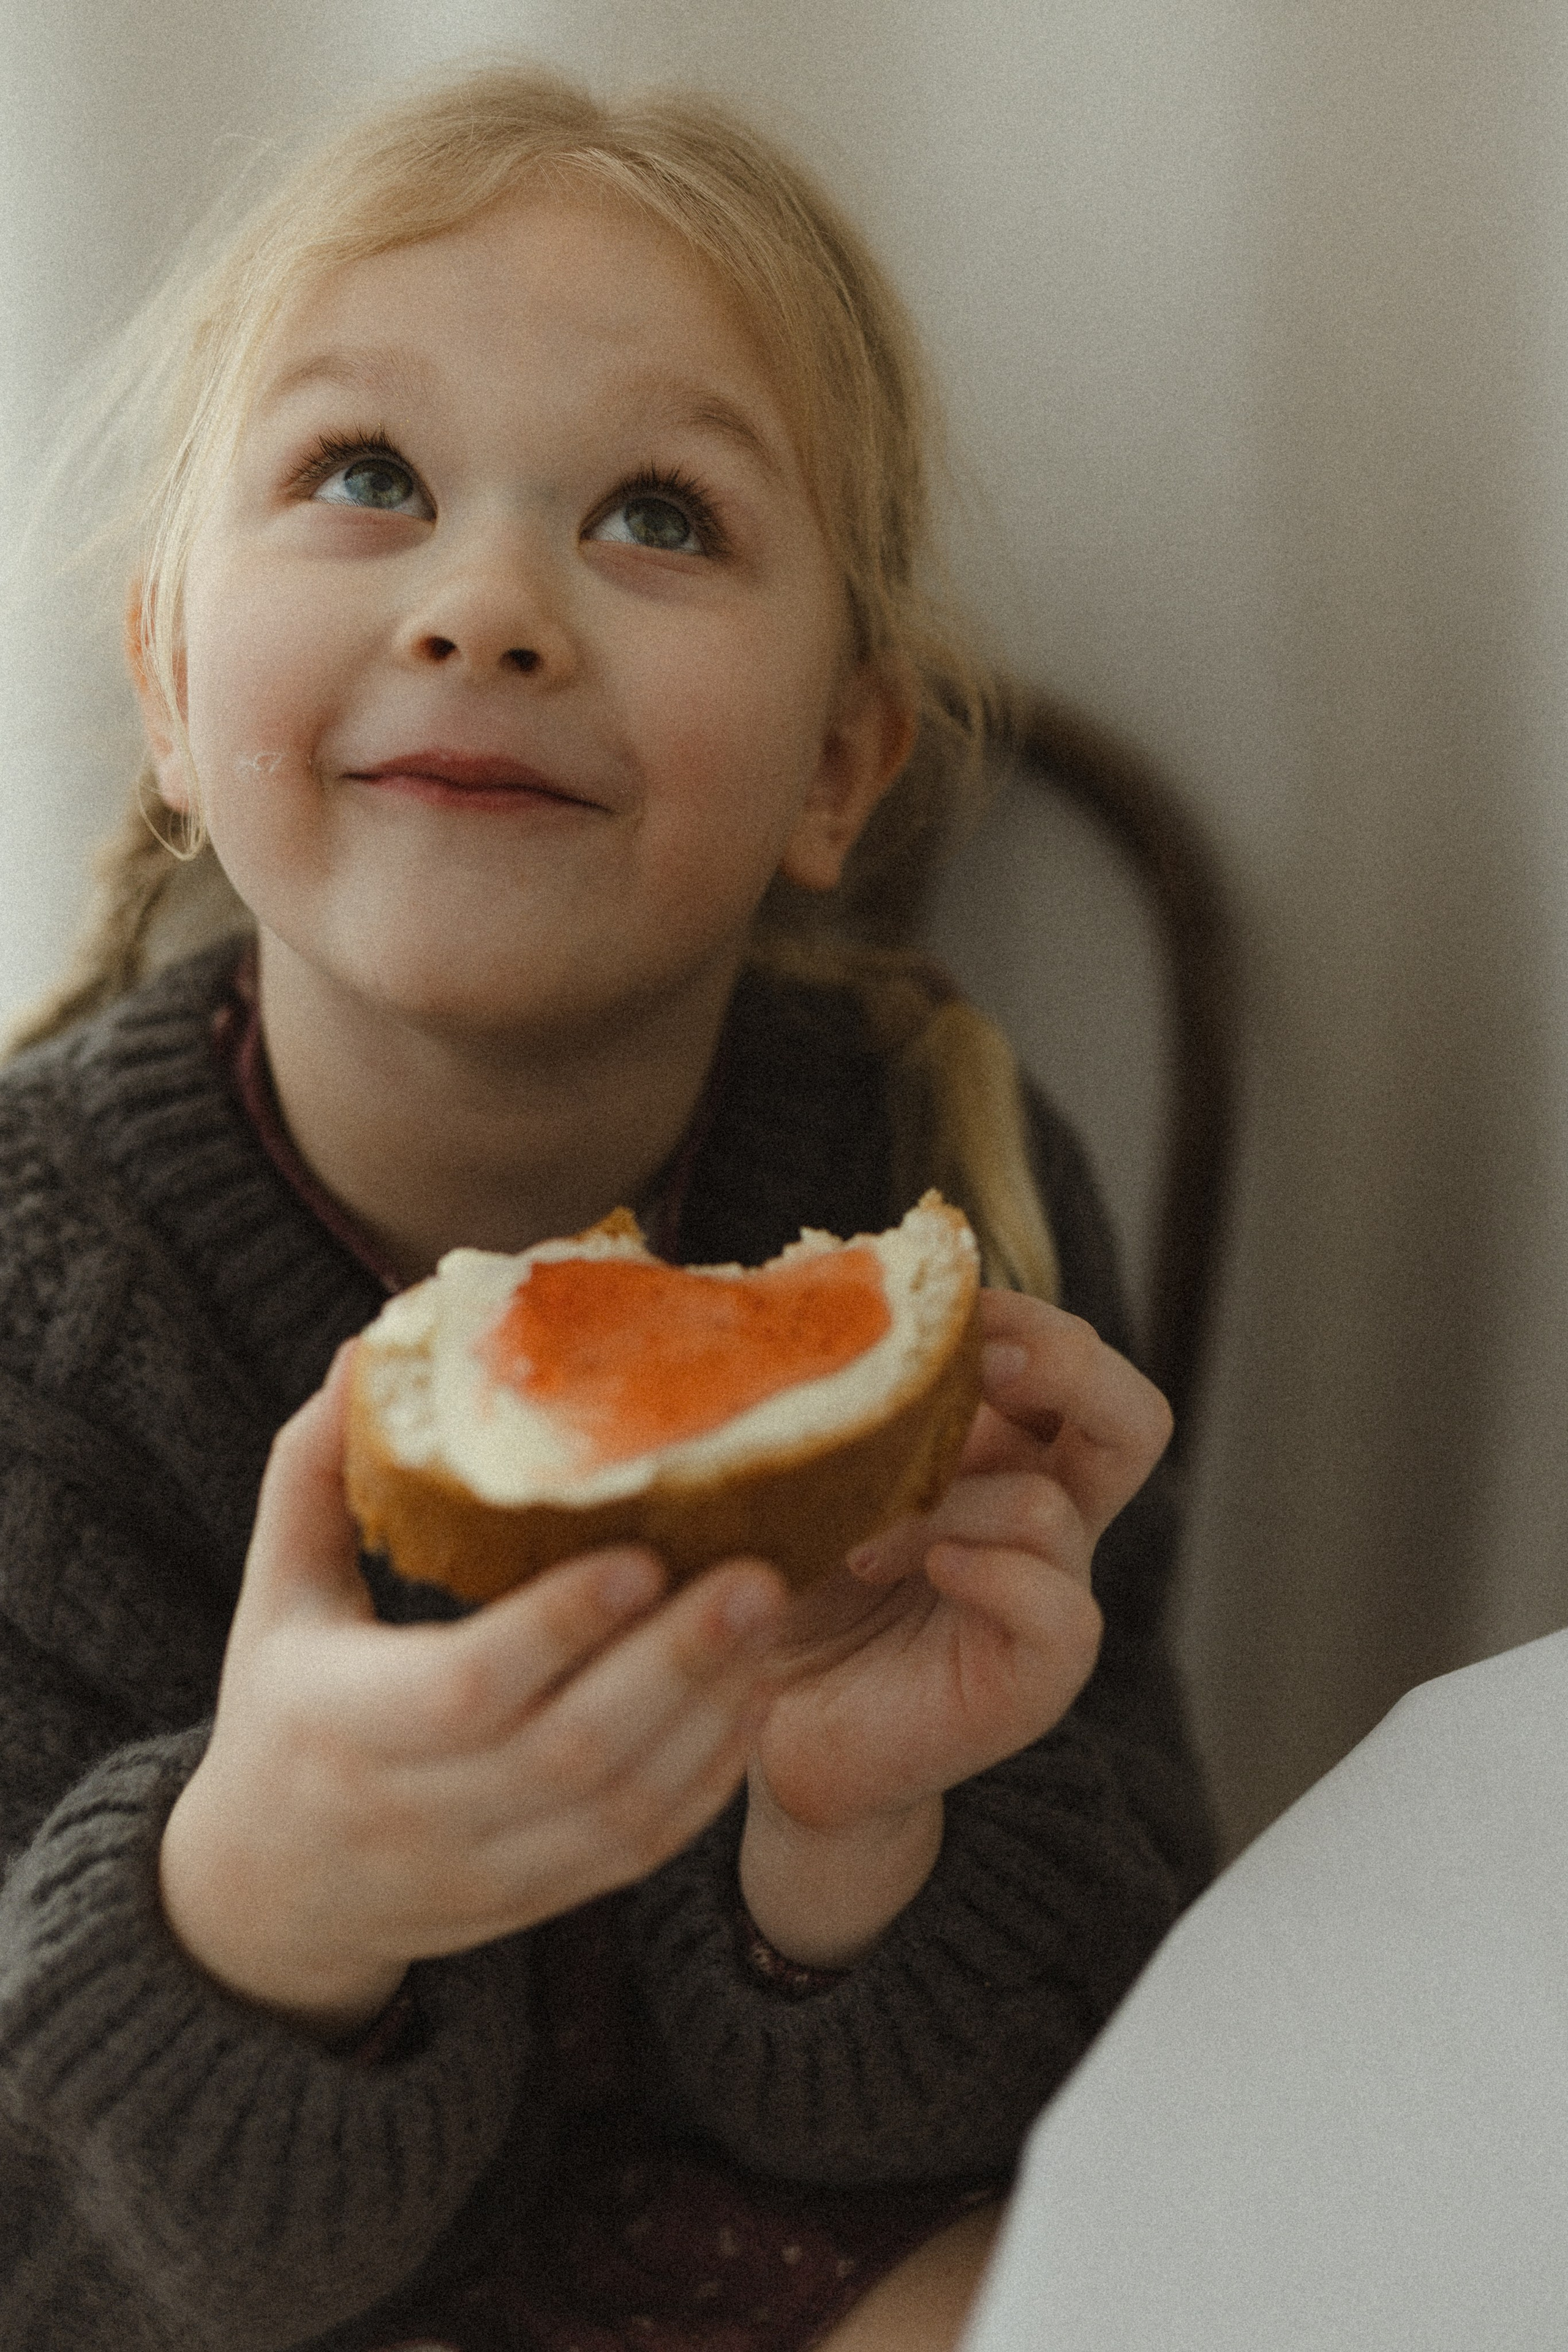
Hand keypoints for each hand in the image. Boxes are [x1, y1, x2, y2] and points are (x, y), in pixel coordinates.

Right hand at [160, 1345, 786, 2039]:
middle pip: (568, 1752)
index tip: (641, 1553)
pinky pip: (642, 1851)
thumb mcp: (277, 1593)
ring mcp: (484, 1868)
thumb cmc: (283, 1708)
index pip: (463, 1687)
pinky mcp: (539, 1900)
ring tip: (770, 1615)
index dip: (558, 1624)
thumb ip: (318, 1473)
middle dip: (674, 1662)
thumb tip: (373, 1345)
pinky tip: (749, 1693)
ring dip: (709, 1714)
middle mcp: (414, 1809)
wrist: (268, 1895)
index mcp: (340, 1723)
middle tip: (760, 1574)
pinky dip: (707, 1775)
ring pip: (621, 1810)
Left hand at [738, 1291, 1171, 1964]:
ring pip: (1053, 1506)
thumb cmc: (788, 1587)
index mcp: (1002, 1450)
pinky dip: (988, 1574)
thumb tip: (798, 1271)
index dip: (1015, 1311)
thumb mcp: (803, 1468)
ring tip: (859, 1538)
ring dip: (947, 1502)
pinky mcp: (1036, 1672)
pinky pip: (1058, 1607)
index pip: (1065, 1352)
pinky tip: (911, 1569)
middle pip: (1130, 1413)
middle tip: (984, 1361)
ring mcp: (1047, 1594)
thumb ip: (827, 1390)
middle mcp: (1043, 1513)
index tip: (929, 1304)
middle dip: (1064, 1360)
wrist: (773, 1728)